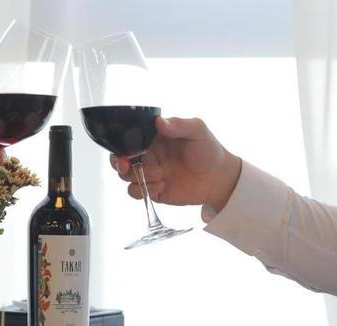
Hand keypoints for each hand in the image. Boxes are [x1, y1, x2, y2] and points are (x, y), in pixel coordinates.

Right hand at [111, 117, 241, 211]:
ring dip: (136, 177)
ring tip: (159, 175)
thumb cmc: (208, 150)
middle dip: (118, 164)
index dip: (120, 145)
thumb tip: (159, 122)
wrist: (218, 178)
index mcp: (153, 138)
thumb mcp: (197, 130)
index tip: (122, 151)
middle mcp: (147, 155)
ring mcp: (149, 174)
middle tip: (127, 166)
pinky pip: (136, 192)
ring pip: (126, 177)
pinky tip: (161, 185)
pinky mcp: (152, 190)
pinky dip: (143, 190)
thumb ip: (178, 125)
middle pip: (120, 159)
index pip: (128, 139)